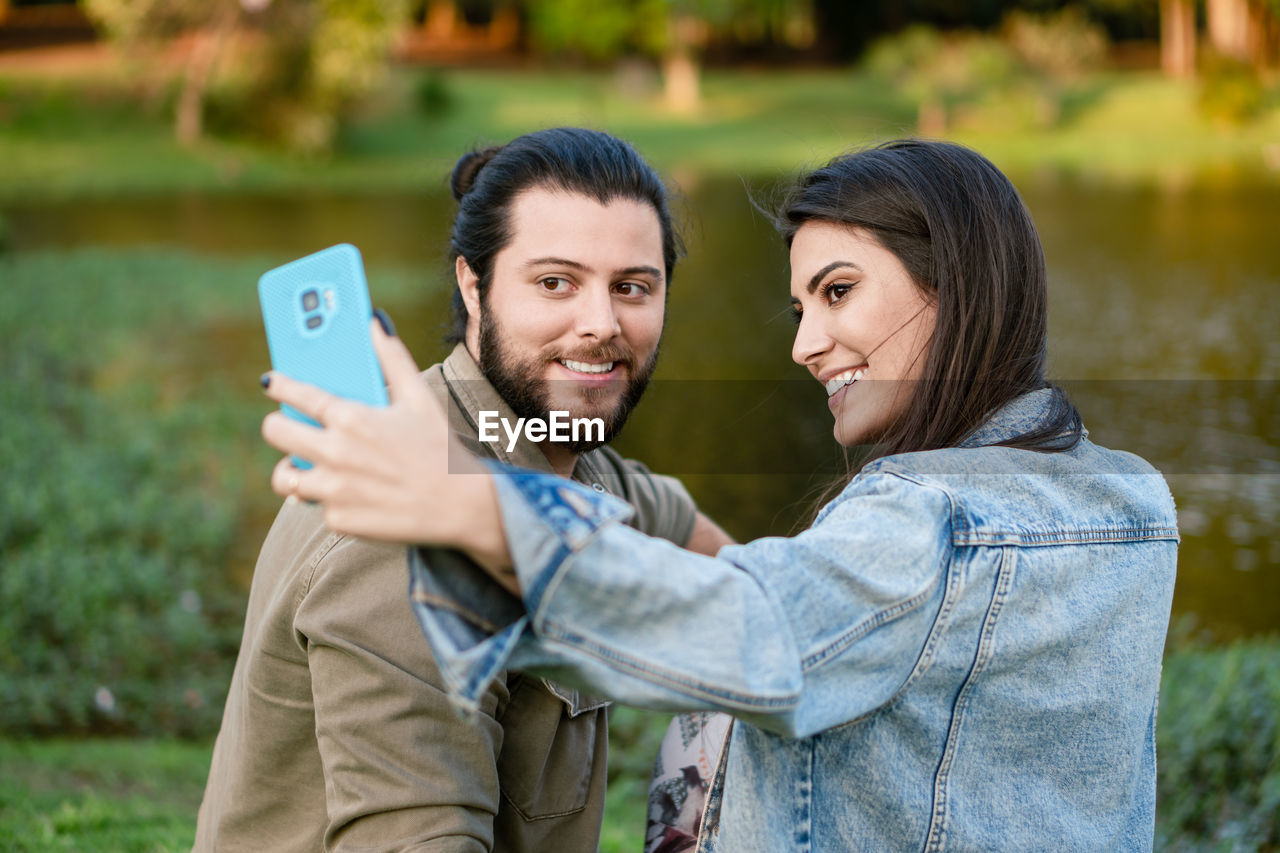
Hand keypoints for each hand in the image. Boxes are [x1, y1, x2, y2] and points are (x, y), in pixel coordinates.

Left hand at [260, 320, 513, 581]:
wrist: (462, 507)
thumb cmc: (441, 448)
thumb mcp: (419, 398)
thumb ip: (392, 357)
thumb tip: (374, 321)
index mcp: (351, 418)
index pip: (297, 394)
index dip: (279, 385)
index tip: (271, 382)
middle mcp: (335, 453)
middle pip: (276, 432)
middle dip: (277, 425)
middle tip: (287, 425)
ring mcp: (334, 489)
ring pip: (284, 478)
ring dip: (292, 470)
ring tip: (305, 465)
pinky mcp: (339, 520)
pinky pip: (318, 506)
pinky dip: (330, 500)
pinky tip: (351, 494)